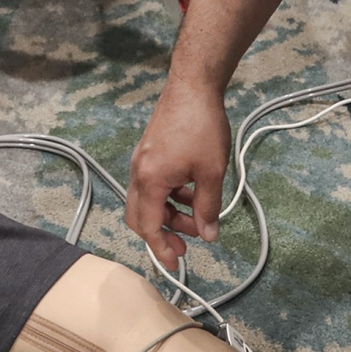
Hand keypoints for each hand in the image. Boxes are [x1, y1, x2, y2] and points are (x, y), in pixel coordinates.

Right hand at [124, 75, 231, 270]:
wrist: (193, 87)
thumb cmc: (202, 127)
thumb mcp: (212, 172)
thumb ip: (208, 207)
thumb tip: (209, 235)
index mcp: (149, 180)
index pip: (147, 226)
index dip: (159, 248)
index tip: (174, 264)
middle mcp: (139, 172)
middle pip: (139, 215)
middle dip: (161, 233)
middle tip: (184, 246)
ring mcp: (143, 160)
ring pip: (148, 200)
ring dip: (169, 214)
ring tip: (198, 217)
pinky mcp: (151, 151)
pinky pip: (154, 183)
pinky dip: (170, 195)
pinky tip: (193, 193)